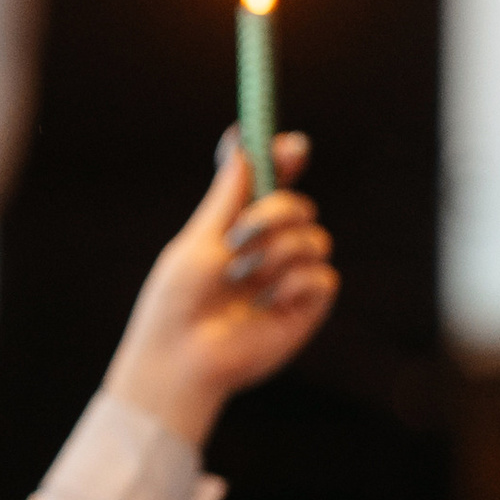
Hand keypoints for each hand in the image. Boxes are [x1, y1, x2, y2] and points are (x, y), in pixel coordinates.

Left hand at [102, 134, 337, 454]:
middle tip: (240, 236)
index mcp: (239, 227)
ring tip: (242, 278)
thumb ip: (227, 194)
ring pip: (316, 239)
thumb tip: (243, 141)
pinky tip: (264, 302)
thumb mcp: (199, 239)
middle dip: (276, 212)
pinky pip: (323, 278)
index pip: (273, 183)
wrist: (181, 358)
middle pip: (300, 206)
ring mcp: (288, 278)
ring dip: (277, 252)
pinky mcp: (304, 309)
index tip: (290, 147)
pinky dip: (293, 283)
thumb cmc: (177, 301)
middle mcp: (268, 249)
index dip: (285, 160)